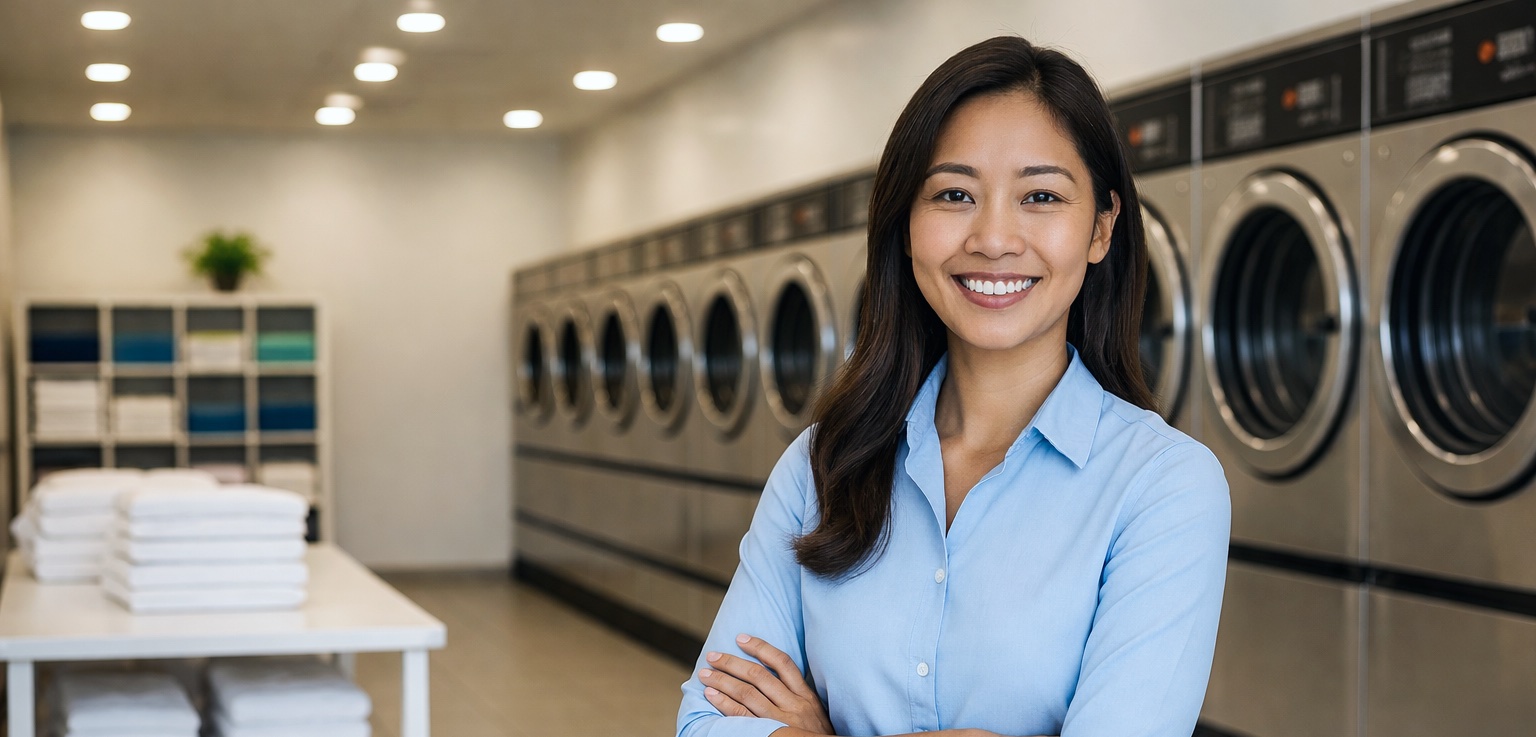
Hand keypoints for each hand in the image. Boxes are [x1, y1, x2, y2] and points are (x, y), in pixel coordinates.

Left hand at [698, 633, 834, 734]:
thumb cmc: (816, 735)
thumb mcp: (814, 710)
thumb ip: (796, 693)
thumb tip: (771, 674)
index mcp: (806, 695)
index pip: (783, 662)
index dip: (760, 647)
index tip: (740, 638)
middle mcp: (794, 705)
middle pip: (759, 676)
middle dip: (732, 663)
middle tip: (713, 656)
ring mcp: (781, 721)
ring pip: (748, 694)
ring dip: (723, 681)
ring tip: (706, 675)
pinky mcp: (771, 734)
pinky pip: (743, 716)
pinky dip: (725, 704)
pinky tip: (712, 695)